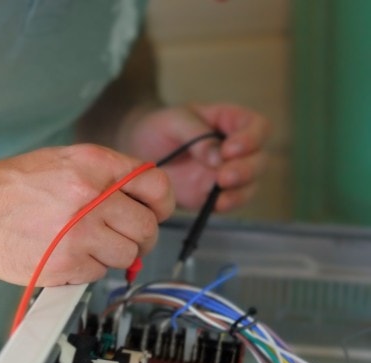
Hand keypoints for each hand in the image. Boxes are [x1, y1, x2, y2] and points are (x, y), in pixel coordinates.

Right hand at [0, 144, 173, 285]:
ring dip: (112, 255)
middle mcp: (91, 195)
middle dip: (140, 236)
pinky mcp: (66, 265)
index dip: (161, 204)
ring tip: (84, 246)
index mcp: (93, 164)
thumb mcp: (58, 162)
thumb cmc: (4, 188)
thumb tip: (137, 199)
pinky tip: (63, 256)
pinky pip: (98, 272)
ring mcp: (80, 233)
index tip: (155, 213)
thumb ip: (102, 176)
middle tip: (123, 239)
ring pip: (127, 254)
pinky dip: (87, 269)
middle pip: (147, 225)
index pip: (155, 185)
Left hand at [121, 104, 270, 210]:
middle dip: (246, 169)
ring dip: (240, 190)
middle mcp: (236, 149)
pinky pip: (230, 202)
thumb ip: (196, 136)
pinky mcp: (214, 194)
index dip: (250, 139)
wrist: (139, 150)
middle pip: (259, 159)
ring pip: (250, 184)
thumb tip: (219, 157)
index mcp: (231, 122)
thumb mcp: (174, 121)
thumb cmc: (160, 128)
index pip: (258, 127)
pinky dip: (227, 204)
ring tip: (219, 191)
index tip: (229, 150)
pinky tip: (216, 205)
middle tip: (223, 176)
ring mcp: (227, 173)